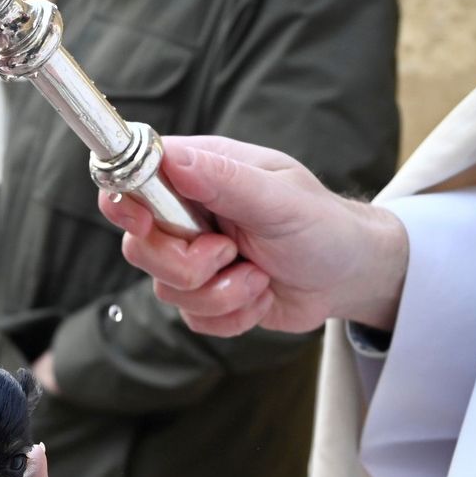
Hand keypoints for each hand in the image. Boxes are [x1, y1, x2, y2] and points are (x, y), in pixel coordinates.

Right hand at [98, 136, 408, 336]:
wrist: (349, 276)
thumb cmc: (322, 225)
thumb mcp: (279, 198)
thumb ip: (224, 178)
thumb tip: (169, 158)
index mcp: (200, 173)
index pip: (134, 178)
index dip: (126, 203)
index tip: (145, 223)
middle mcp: (189, 213)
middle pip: (139, 245)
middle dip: (187, 264)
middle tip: (229, 253)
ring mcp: (194, 256)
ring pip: (165, 289)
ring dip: (220, 293)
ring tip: (259, 276)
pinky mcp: (206, 295)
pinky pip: (192, 318)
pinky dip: (231, 316)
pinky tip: (259, 295)